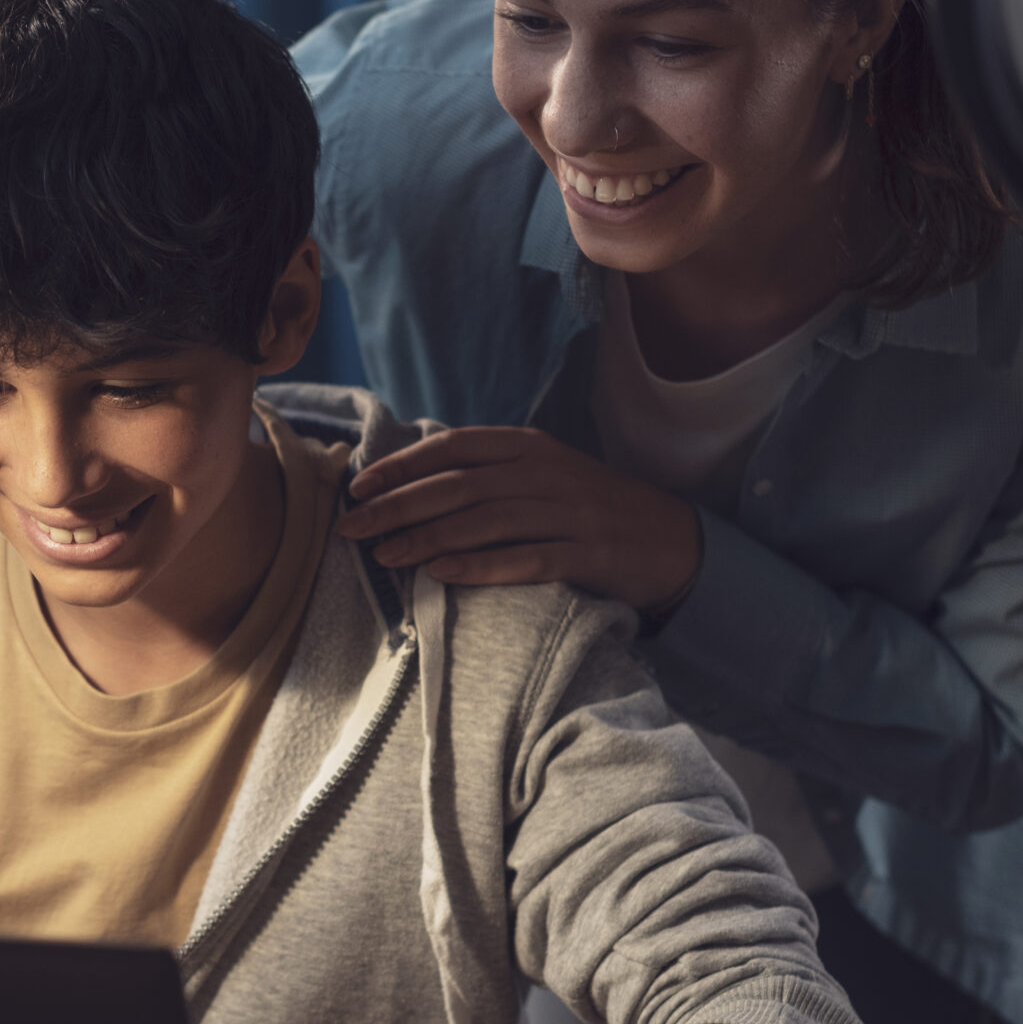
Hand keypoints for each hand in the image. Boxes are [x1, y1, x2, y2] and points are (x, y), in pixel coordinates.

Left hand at [333, 426, 701, 611]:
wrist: (672, 541)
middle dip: (397, 506)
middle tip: (351, 527)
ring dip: (427, 537)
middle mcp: (547, 473)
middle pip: (459, 485)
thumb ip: (487, 475)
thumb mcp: (542, 476)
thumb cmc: (589, 511)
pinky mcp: (589, 554)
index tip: (358, 486)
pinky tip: (442, 576)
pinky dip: (481, 566)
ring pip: (486, 520)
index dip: (402, 465)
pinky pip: (526, 558)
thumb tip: (410, 485)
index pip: (454, 447)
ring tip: (384, 557)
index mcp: (530, 447)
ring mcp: (570, 512)